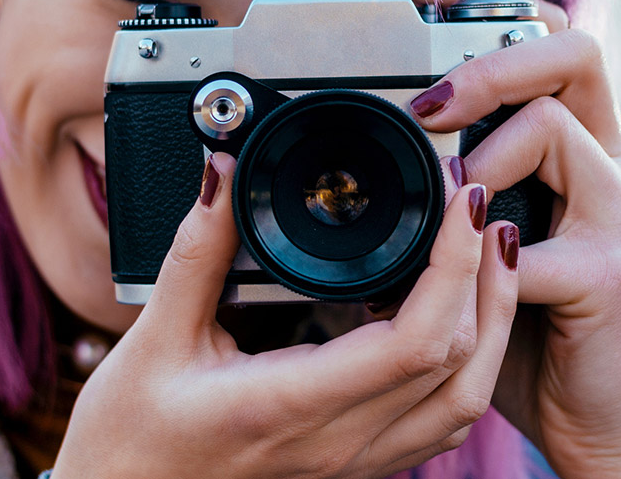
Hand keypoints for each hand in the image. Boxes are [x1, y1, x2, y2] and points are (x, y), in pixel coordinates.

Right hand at [56, 153, 519, 477]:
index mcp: (290, 405)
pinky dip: (468, 365)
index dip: (455, 265)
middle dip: (486, 278)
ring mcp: (353, 464)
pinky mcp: (355, 468)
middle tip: (478, 203)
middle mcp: (336, 444)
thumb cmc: (128, 442)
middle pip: (461, 366)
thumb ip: (197, 251)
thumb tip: (223, 172)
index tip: (458, 200)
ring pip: (465, 401)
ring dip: (492, 324)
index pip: (415, 341)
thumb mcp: (151, 339)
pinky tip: (454, 316)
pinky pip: (440, 423)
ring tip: (488, 253)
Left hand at [408, 0, 620, 478]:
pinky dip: (484, 253)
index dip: (493, 2)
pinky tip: (463, 274)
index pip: (554, 34)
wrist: (601, 428)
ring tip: (446, 203)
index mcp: (577, 150)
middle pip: (577, 48)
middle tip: (427, 105)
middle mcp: (608, 168)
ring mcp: (618, 217)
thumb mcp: (474, 257)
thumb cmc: (533, 339)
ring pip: (553, 124)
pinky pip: (539, 239)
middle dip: (491, 58)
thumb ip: (437, 210)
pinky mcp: (612, 275)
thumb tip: (343, 180)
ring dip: (480, 154)